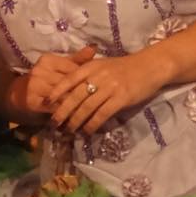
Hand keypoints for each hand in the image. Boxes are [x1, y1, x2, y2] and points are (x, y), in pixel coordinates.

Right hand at [11, 45, 97, 117]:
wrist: (17, 96)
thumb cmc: (42, 81)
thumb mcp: (58, 68)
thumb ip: (76, 60)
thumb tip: (93, 48)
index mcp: (48, 60)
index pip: (73, 70)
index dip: (87, 80)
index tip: (99, 89)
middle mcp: (40, 70)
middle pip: (69, 84)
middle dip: (84, 94)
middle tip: (99, 102)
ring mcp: (35, 86)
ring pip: (63, 97)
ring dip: (77, 106)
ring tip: (91, 113)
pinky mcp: (33, 101)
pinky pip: (55, 108)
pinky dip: (66, 114)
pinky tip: (76, 119)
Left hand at [46, 51, 169, 134]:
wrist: (150, 66)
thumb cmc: (125, 67)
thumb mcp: (104, 65)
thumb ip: (89, 74)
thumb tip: (71, 91)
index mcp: (92, 66)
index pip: (69, 79)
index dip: (56, 91)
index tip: (46, 103)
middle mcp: (98, 76)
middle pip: (75, 96)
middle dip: (62, 111)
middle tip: (54, 123)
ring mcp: (110, 87)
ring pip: (87, 107)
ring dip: (76, 121)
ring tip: (68, 130)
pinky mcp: (121, 98)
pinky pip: (102, 114)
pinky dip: (93, 124)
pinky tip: (88, 131)